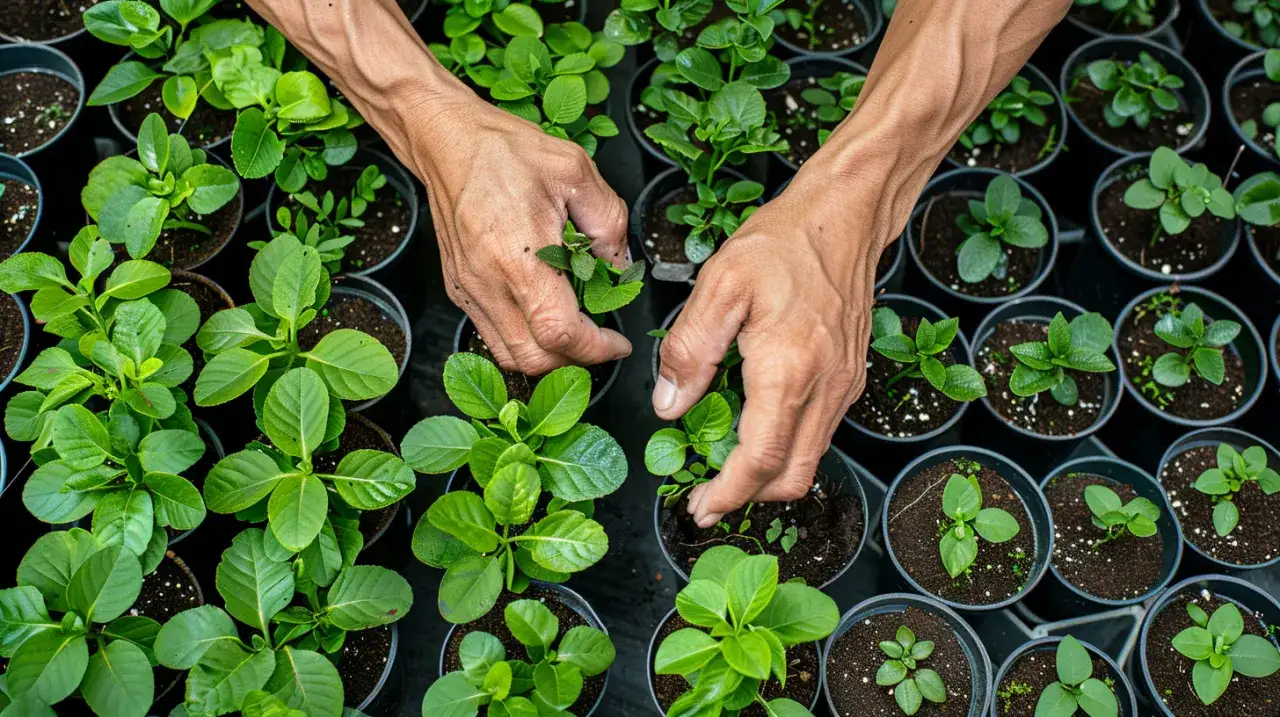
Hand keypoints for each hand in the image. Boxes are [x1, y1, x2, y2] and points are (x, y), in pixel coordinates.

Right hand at [410, 94, 631, 373]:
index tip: (618, 343)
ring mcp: (469, 290)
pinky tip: (545, 317)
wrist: (447, 141)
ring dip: (548, 356)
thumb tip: (621, 266)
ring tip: (577, 335)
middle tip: (602, 342)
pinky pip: (494, 336)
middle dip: (575, 361)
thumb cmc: (504, 151)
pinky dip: (524, 341)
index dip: (595, 349)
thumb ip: (608, 222)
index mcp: (517, 256)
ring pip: (510, 356)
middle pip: (533, 358)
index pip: (559, 332)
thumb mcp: (574, 171)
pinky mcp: (460, 289)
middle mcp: (487, 283)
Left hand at [652, 165, 889, 527]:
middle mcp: (825, 387)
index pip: (760, 459)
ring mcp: (844, 386)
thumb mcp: (719, 284)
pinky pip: (819, 434)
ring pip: (809, 459)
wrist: (844, 216)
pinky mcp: (850, 379)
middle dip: (748, 498)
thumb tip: (669, 405)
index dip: (728, 494)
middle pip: (792, 476)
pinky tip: (756, 435)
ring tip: (725, 473)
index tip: (699, 507)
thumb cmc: (782, 241)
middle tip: (707, 499)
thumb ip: (689, 349)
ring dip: (767, 477)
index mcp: (788, 368)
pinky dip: (787, 450)